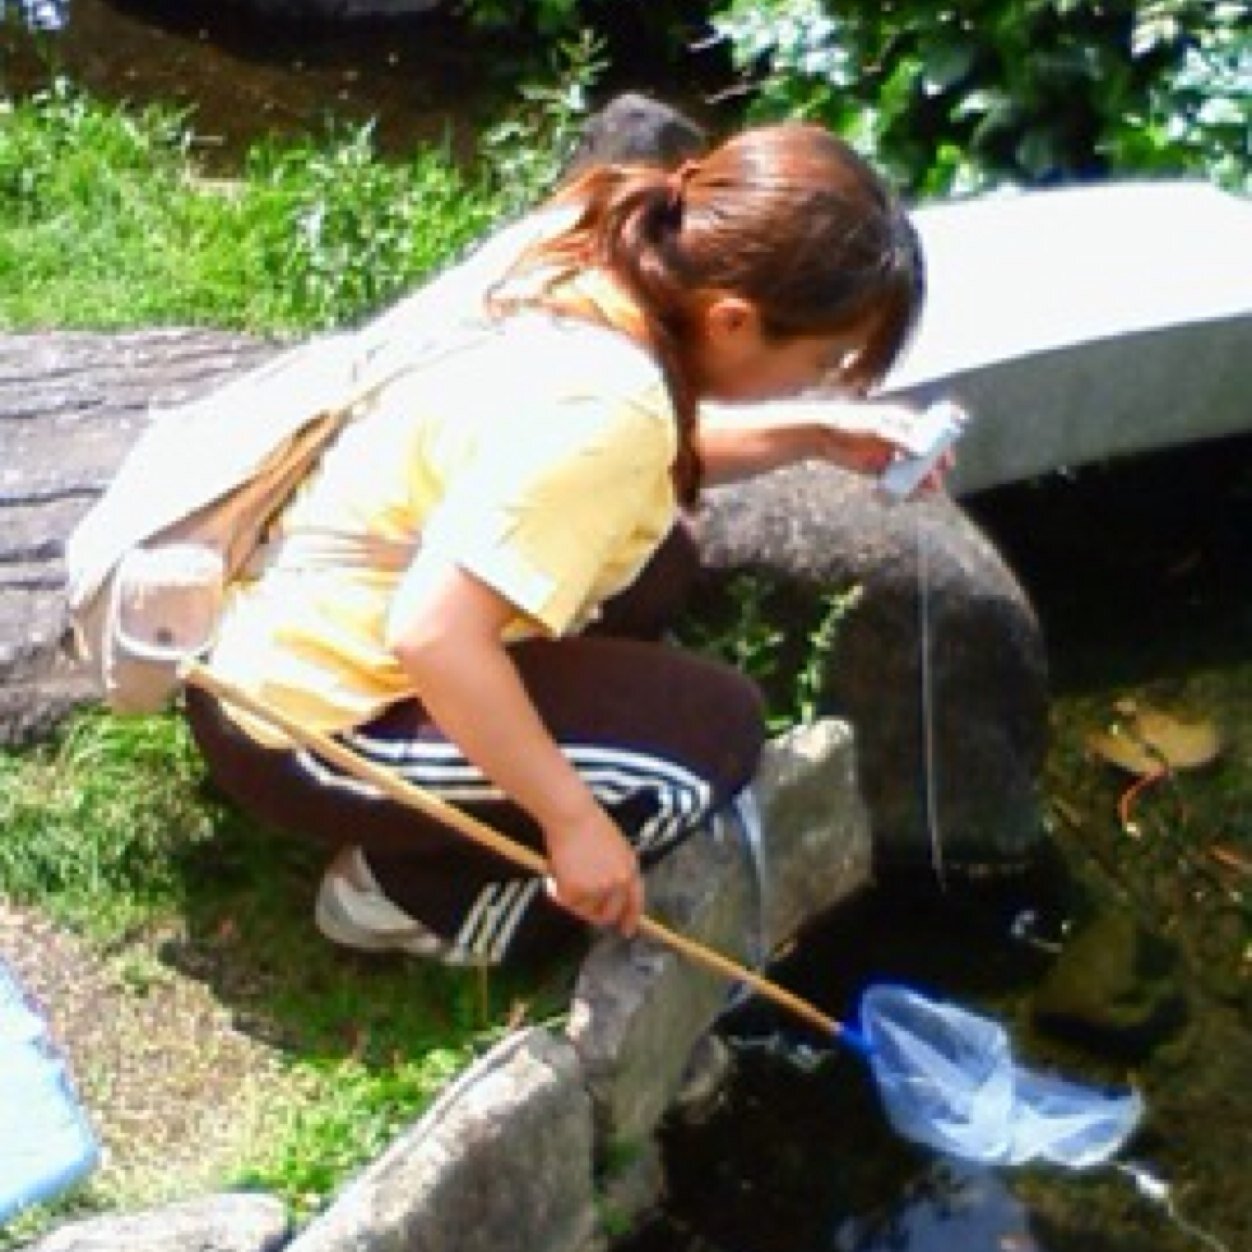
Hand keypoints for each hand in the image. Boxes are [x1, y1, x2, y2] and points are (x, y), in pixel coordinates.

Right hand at [543, 806, 644, 935]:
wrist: (572, 815)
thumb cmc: (590, 824)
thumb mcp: (617, 847)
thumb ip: (618, 870)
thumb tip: (609, 892)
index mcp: (630, 870)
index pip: (635, 903)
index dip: (630, 918)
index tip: (626, 930)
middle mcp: (617, 884)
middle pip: (608, 915)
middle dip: (594, 914)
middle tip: (581, 904)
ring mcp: (598, 889)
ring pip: (583, 909)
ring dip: (574, 898)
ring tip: (565, 872)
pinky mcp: (576, 891)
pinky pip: (565, 901)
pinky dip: (557, 890)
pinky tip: (556, 871)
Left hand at [813, 402, 954, 489]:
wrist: (824, 435)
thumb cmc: (852, 423)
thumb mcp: (878, 428)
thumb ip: (899, 438)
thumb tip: (920, 451)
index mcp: (904, 421)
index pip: (932, 434)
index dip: (942, 448)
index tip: (947, 462)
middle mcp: (900, 438)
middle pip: (924, 456)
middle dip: (932, 470)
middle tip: (936, 482)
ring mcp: (889, 454)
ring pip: (911, 470)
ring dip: (921, 482)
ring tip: (926, 493)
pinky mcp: (878, 468)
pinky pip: (896, 480)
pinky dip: (904, 488)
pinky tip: (910, 496)